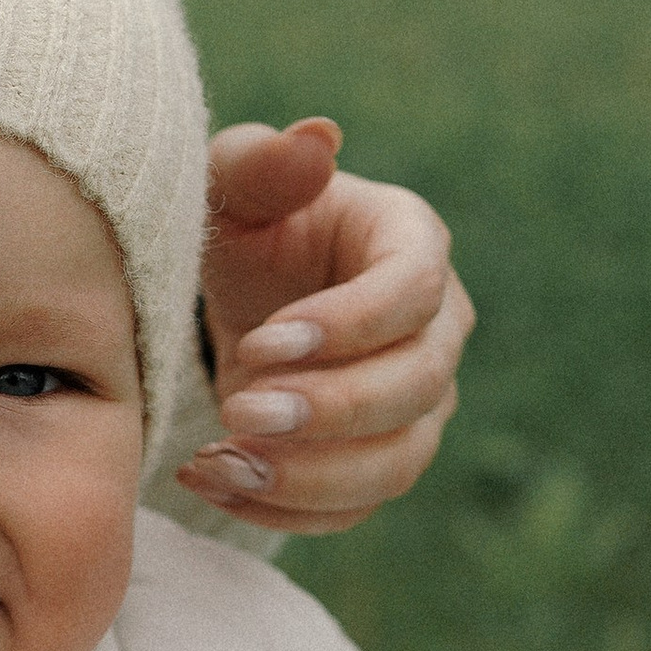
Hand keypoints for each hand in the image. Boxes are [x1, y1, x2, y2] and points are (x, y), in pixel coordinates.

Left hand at [181, 121, 473, 534]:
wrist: (243, 290)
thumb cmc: (244, 223)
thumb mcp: (232, 183)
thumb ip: (261, 161)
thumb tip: (318, 139)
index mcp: (411, 244)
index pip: (412, 291)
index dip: (347, 325)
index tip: (259, 342)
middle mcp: (436, 329)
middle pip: (418, 386)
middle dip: (329, 411)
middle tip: (238, 413)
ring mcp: (417, 404)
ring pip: (397, 463)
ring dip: (309, 477)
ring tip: (219, 465)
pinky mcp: (379, 460)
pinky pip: (355, 508)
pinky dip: (285, 511)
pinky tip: (215, 485)